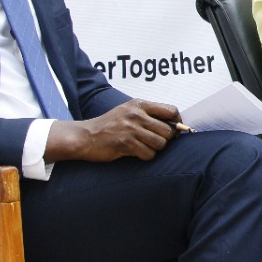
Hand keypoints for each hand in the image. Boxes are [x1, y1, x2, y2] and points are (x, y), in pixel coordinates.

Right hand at [45, 98, 180, 162]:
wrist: (85, 136)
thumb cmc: (110, 125)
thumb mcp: (128, 112)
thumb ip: (149, 115)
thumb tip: (176, 126)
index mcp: (139, 104)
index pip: (171, 111)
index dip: (177, 122)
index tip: (172, 130)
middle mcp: (136, 114)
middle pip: (168, 131)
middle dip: (165, 140)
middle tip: (155, 142)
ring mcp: (131, 129)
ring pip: (160, 144)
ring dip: (155, 149)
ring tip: (143, 147)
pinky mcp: (125, 143)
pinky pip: (149, 154)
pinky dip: (145, 156)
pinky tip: (136, 152)